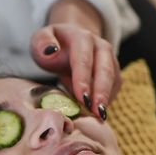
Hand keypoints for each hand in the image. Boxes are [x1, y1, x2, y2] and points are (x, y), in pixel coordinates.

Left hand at [30, 0, 121, 117]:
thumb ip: (42, 43)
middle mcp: (101, 47)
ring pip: (113, 80)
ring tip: (100, 117)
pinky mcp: (114, 73)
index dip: (83, 79)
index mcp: (82, 38)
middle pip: (105, 70)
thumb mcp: (40, 40)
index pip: (84, 59)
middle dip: (101, 92)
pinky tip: (98, 115)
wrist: (69, 44)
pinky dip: (107, 101)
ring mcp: (110, 60)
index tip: (82, 97)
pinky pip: (114, 88)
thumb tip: (51, 51)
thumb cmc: (52, 46)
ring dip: (107, 99)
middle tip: (97, 112)